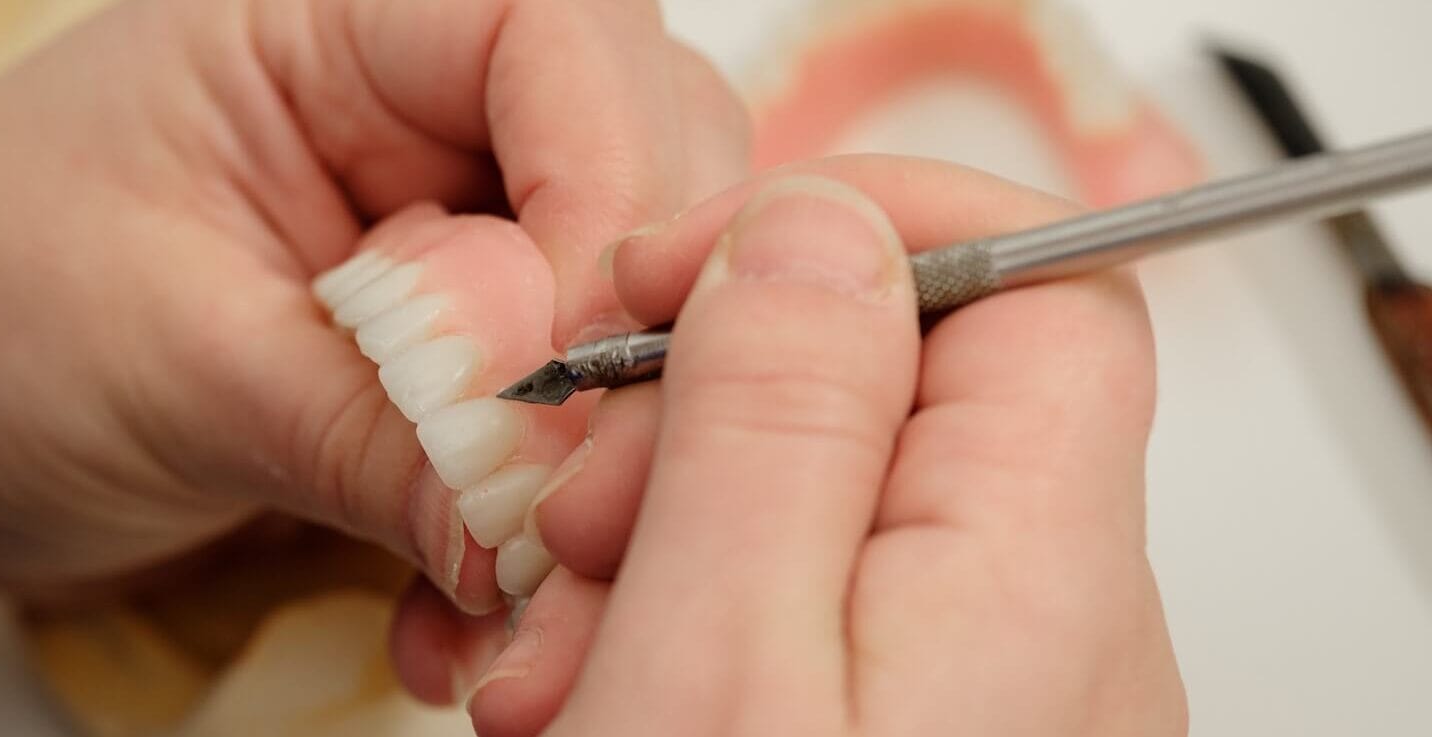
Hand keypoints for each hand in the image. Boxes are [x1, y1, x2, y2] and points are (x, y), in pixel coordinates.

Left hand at [0, 0, 749, 600]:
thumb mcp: (167, 363)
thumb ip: (375, 427)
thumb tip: (543, 516)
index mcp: (334, 25)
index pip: (555, 40)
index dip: (608, 183)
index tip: (586, 354)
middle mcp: (409, 107)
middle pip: (639, 161)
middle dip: (634, 336)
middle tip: (580, 497)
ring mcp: (430, 229)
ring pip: (613, 304)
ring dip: (588, 459)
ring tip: (507, 593)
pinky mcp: (428, 353)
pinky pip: (544, 419)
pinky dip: (524, 527)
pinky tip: (458, 618)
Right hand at [463, 156, 1184, 735]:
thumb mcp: (705, 662)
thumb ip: (774, 425)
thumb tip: (816, 231)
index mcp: (1036, 581)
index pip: (1034, 278)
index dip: (848, 231)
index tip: (670, 279)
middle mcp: (1054, 637)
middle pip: (904, 391)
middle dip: (703, 418)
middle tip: (580, 523)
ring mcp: (993, 700)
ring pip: (830, 508)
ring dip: (665, 541)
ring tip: (559, 656)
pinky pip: (813, 618)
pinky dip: (688, 627)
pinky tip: (593, 694)